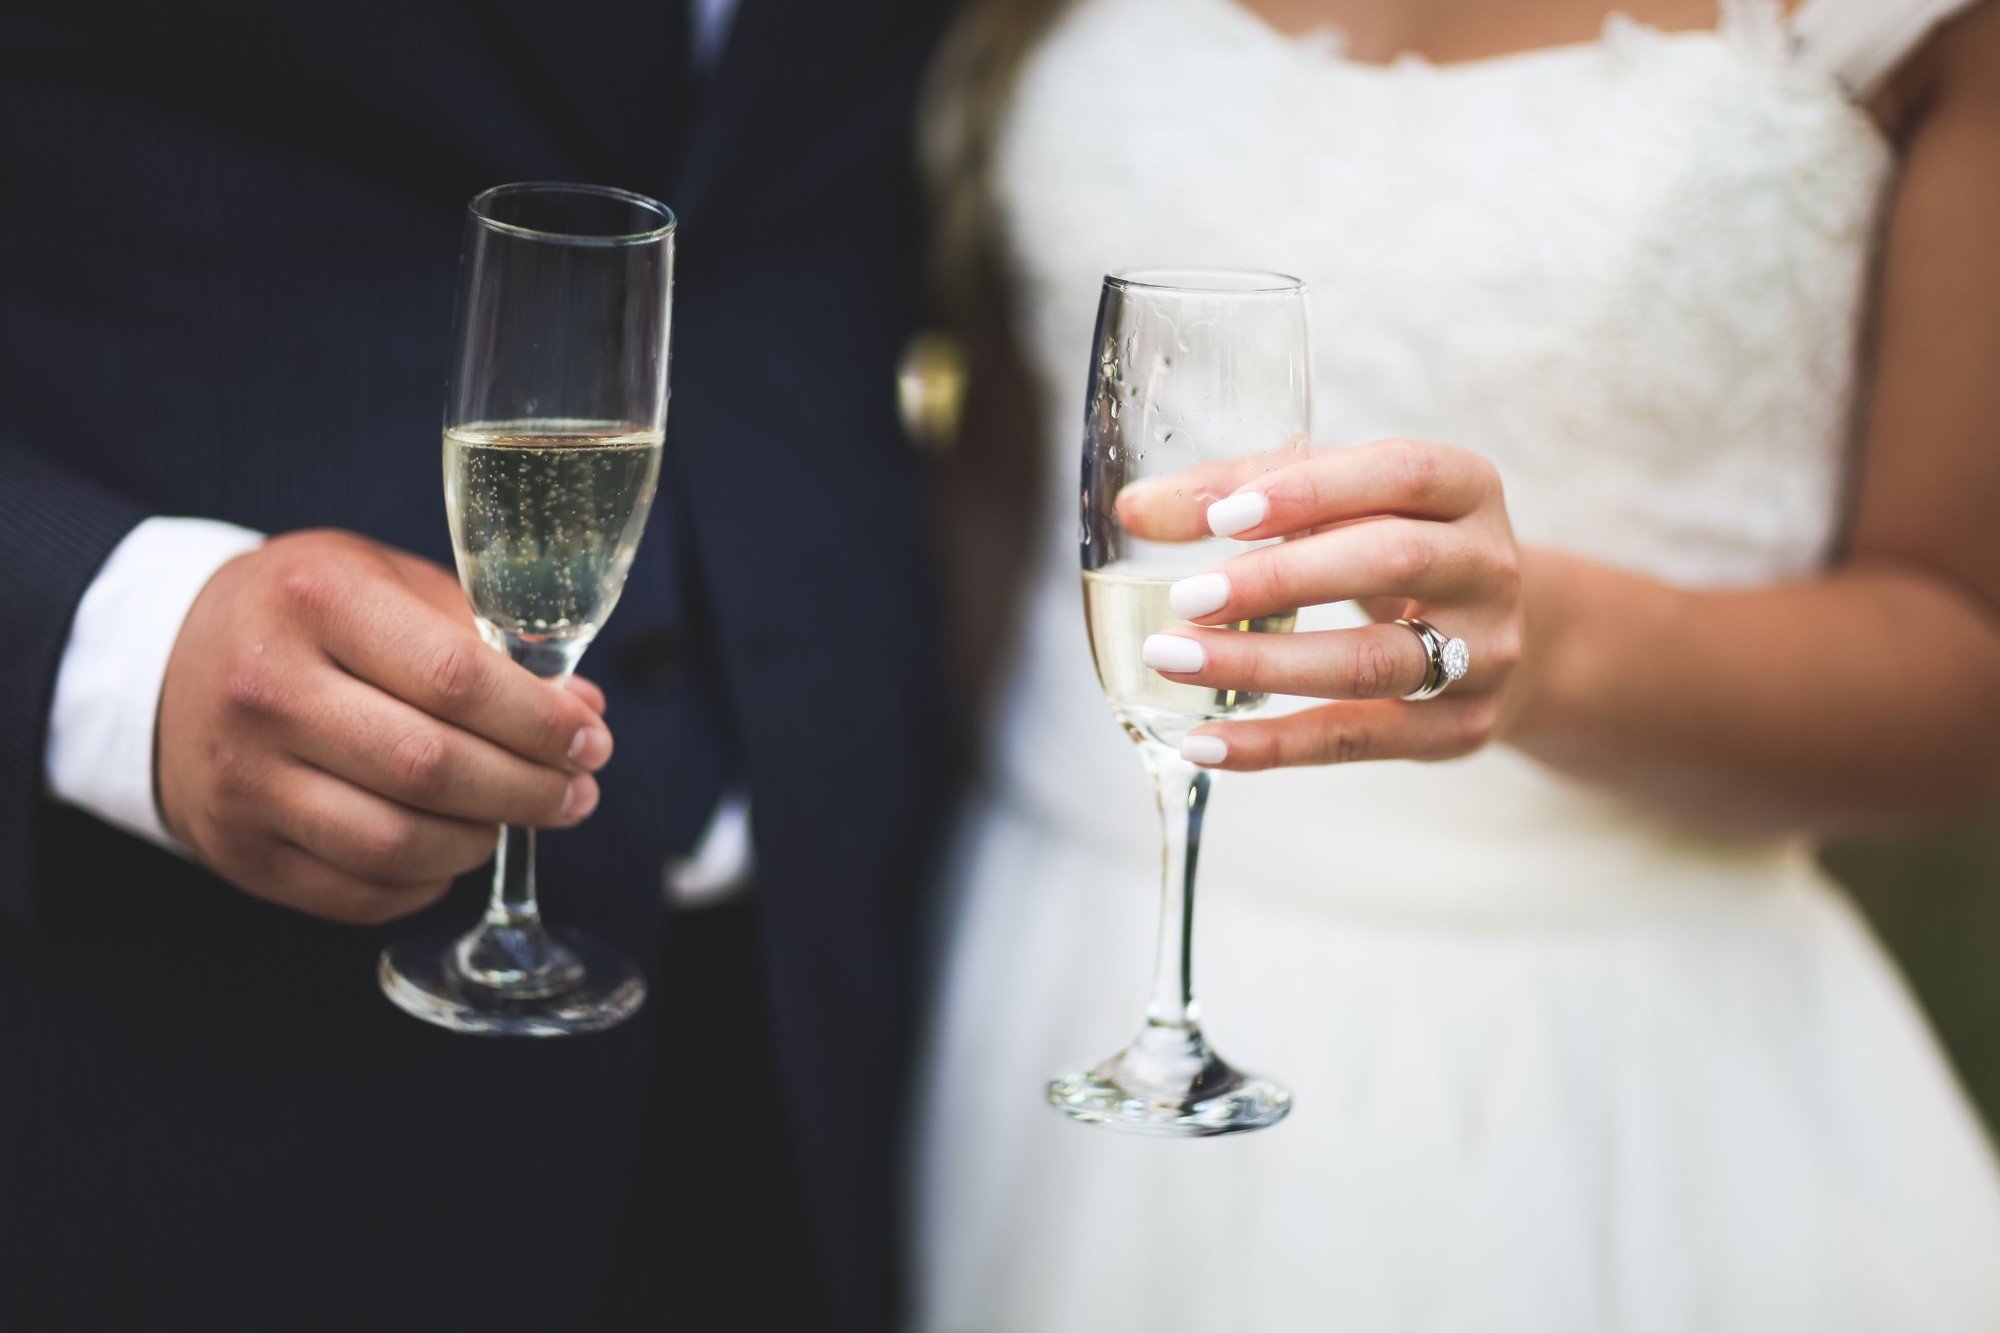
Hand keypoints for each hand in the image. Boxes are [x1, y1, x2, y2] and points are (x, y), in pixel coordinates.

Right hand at [157, 530, 612, 923]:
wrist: (166, 662)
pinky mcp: (239, 850)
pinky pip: (361, 891)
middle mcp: (268, 691)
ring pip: (399, 842)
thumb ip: (484, 638)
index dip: (541, 722)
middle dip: (530, 790)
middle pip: (433, 769)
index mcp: (316, 601)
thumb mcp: (384, 582)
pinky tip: (452, 848)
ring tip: (517, 816)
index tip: (591, 741)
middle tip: (578, 792)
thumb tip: (582, 711)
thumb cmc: (305, 615)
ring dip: (483, 840)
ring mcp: (245, 778)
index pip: (457, 679)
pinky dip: (427, 881)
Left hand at [1134, 439, 1526, 769]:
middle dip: (1279, 580)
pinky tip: (1204, 740)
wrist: (1495, 638)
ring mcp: (1483, 653)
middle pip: (1390, 562)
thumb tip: (1135, 508)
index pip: (1400, 475)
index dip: (1313, 492)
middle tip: (1186, 596)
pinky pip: (1358, 738)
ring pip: (1374, 660)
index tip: (1224, 518)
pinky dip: (1274, 744)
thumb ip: (1243, 490)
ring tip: (1175, 659)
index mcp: (1466, 487)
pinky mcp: (1458, 729)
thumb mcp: (1343, 502)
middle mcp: (1489, 566)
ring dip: (1263, 664)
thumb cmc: (1394, 547)